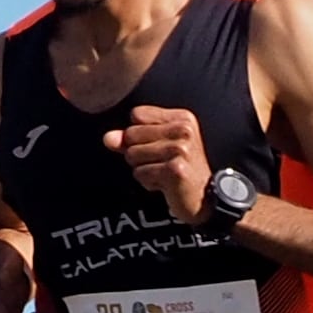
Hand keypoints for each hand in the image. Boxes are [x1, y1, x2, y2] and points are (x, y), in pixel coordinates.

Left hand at [109, 105, 215, 221]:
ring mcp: (180, 149)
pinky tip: (166, 184)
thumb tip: (108, 138)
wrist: (204, 198)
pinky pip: (140, 173)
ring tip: (163, 173)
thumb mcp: (156, 147)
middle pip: (131, 134)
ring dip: (143, 169)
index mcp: (182, 118)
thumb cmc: (178, 169)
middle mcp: (184, 130)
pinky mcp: (175, 170)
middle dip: (138, 154)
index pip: (137, 114)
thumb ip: (130, 139)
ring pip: (132, 155)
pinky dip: (148, 182)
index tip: (159, 146)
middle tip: (162, 163)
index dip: (138, 134)